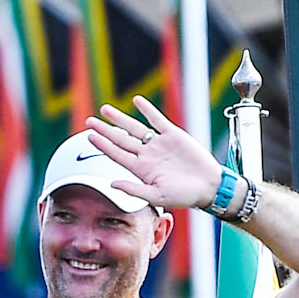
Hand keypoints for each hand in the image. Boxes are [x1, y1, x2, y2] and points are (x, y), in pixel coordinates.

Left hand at [83, 96, 227, 210]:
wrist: (208, 186)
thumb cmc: (183, 195)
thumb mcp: (157, 197)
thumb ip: (134, 190)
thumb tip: (112, 184)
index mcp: (140, 169)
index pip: (116, 154)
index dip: (103, 145)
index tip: (90, 136)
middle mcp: (146, 155)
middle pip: (121, 139)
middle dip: (105, 130)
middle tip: (90, 121)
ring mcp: (158, 144)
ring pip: (135, 128)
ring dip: (120, 119)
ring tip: (105, 110)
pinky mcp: (173, 135)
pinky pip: (157, 120)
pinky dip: (148, 110)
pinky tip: (137, 101)